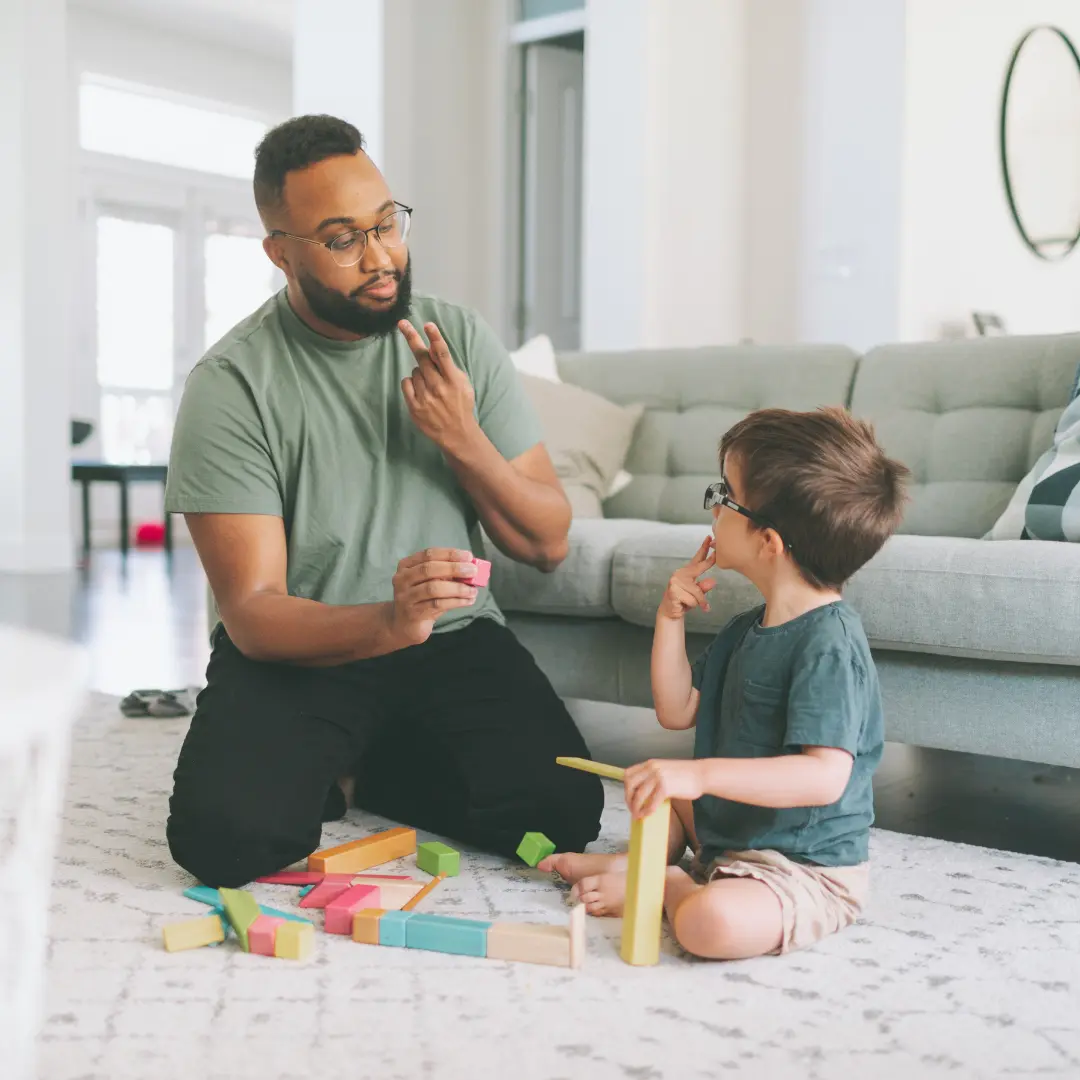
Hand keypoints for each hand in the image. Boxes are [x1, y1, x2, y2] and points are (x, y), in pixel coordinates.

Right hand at [388, 547, 479, 646]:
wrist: (405, 625)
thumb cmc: (423, 599)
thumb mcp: (432, 582)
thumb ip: (447, 574)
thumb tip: (470, 567)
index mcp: (406, 565)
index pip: (429, 554)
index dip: (450, 554)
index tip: (468, 556)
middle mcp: (402, 579)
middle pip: (429, 569)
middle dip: (454, 568)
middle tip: (473, 571)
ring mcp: (405, 597)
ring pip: (433, 588)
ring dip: (457, 588)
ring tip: (473, 590)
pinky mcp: (412, 613)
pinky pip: (437, 605)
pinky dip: (456, 601)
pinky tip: (468, 601)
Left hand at [399, 321, 477, 453]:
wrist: (456, 433)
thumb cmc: (460, 404)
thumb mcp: (462, 384)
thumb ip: (449, 367)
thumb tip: (435, 347)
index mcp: (453, 380)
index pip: (443, 354)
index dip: (435, 338)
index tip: (428, 325)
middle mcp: (439, 387)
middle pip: (422, 357)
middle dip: (412, 338)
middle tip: (403, 324)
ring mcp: (425, 397)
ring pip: (414, 371)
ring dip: (420, 373)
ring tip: (430, 386)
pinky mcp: (415, 406)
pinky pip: (405, 383)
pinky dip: (410, 383)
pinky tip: (420, 391)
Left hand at [624, 759, 704, 818]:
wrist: (702, 774)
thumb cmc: (686, 775)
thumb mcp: (665, 769)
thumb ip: (653, 776)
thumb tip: (643, 793)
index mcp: (650, 763)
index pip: (628, 774)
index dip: (626, 787)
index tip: (629, 797)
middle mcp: (652, 768)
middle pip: (630, 784)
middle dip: (628, 798)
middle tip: (632, 808)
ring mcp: (658, 777)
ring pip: (638, 795)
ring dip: (636, 807)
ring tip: (637, 815)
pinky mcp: (666, 787)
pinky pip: (651, 802)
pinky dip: (646, 811)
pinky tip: (647, 815)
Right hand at [658, 535, 715, 619]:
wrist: (670, 612)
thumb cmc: (685, 601)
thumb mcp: (697, 594)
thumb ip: (704, 587)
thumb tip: (713, 581)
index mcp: (687, 572)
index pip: (697, 558)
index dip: (704, 548)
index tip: (709, 538)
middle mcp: (680, 573)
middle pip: (699, 569)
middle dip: (708, 566)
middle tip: (715, 557)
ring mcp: (675, 581)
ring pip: (698, 592)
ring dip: (697, 602)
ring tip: (688, 602)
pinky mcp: (674, 590)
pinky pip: (693, 600)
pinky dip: (692, 606)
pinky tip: (683, 605)